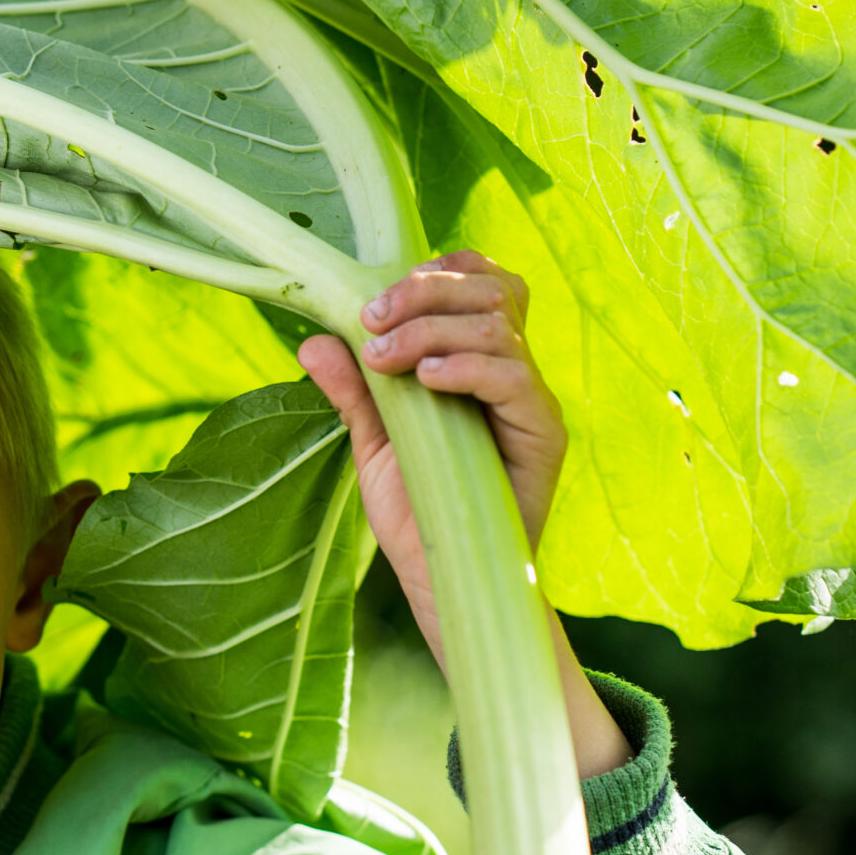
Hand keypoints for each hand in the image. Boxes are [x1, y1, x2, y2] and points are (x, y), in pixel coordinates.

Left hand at [296, 250, 631, 776]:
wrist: (442, 582)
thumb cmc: (416, 514)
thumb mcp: (373, 444)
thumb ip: (353, 391)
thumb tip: (312, 340)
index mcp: (478, 362)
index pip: (481, 285)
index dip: (438, 272)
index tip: (375, 298)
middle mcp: (513, 372)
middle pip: (494, 290)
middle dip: (427, 290)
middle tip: (371, 317)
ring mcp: (531, 401)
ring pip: (500, 326)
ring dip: (433, 327)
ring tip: (385, 356)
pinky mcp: (543, 434)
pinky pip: (516, 378)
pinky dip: (468, 367)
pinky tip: (426, 380)